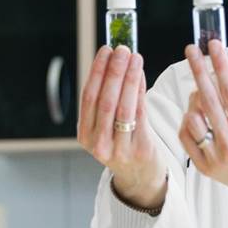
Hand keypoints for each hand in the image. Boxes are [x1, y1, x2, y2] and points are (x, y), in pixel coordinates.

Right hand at [78, 45, 166, 207]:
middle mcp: (98, 144)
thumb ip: (105, 100)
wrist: (139, 178)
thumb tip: (113, 60)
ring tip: (135, 57)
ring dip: (129, 78)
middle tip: (122, 49)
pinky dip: (141, 92)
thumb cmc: (122, 144)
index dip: (97, 71)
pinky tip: (142, 75)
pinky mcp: (140, 150)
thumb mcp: (105, 128)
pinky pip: (140, 115)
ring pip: (124, 107)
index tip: (105, 50)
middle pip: (105, 100)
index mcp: (84, 135)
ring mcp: (119, 150)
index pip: (89, 97)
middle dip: (114, 71)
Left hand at [179, 40, 227, 212]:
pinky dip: (187, 120)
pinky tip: (195, 114)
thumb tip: (226, 68)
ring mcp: (215, 159)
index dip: (221, 65)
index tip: (214, 45)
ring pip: (193, 118)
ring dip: (194, 99)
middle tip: (191, 50)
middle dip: (198, 71)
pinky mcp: (203, 168)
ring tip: (201, 92)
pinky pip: (185, 136)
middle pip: (209, 101)